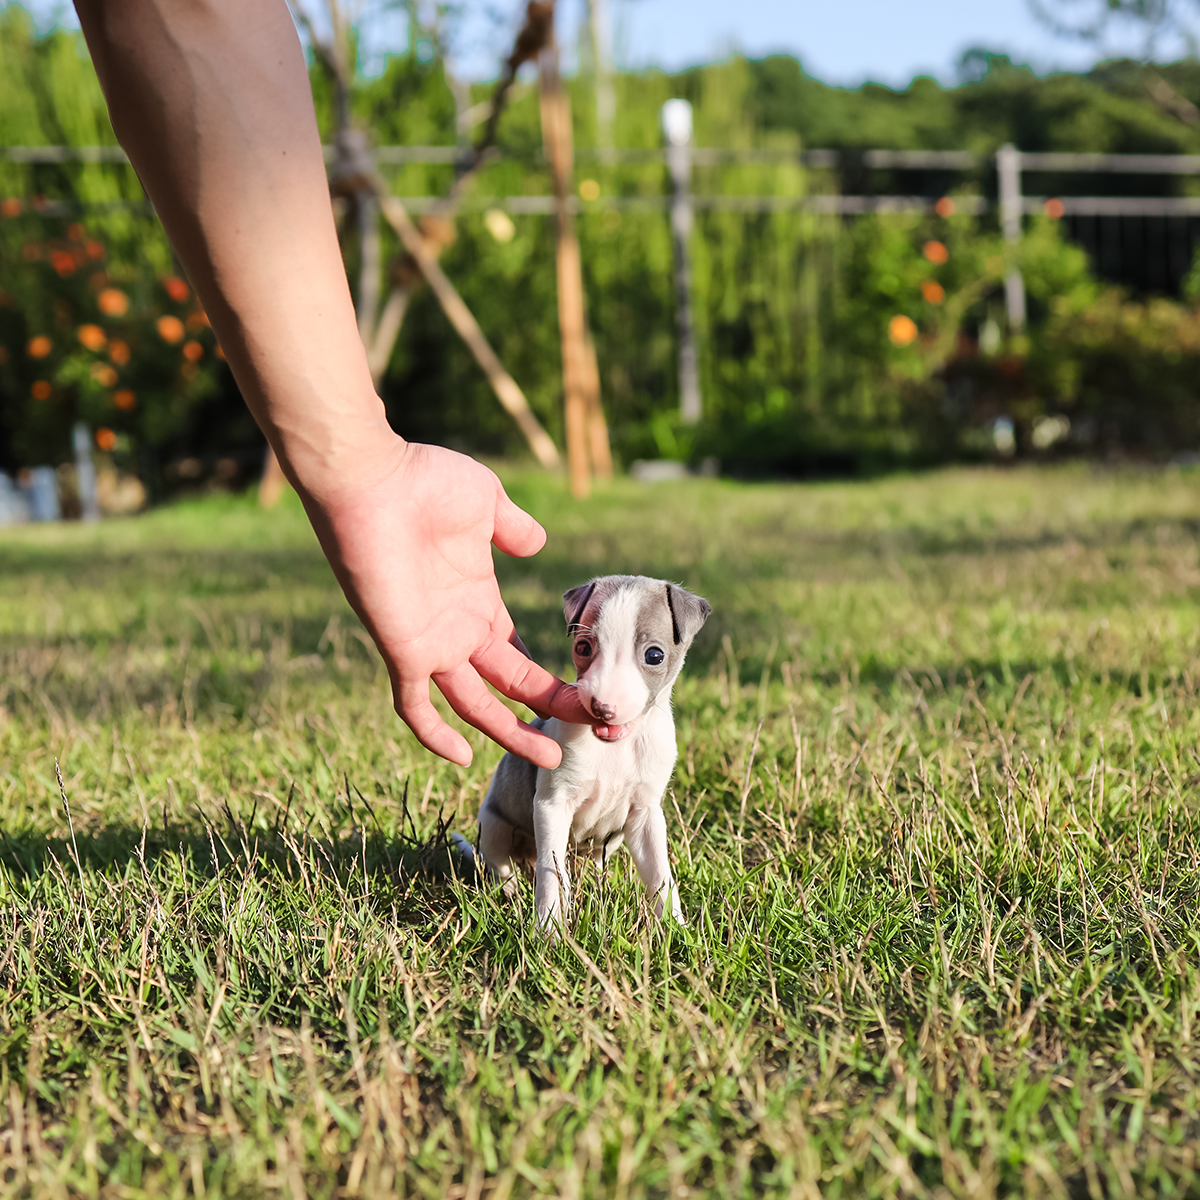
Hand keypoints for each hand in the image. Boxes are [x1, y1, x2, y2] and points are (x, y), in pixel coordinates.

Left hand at [299, 436, 589, 767]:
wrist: (369, 480)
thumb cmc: (424, 481)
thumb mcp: (486, 501)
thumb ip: (513, 527)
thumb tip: (537, 544)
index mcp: (477, 601)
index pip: (516, 653)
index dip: (546, 676)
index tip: (584, 692)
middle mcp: (457, 630)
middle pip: (508, 684)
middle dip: (547, 708)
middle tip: (588, 727)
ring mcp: (432, 643)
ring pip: (473, 704)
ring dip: (511, 732)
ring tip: (549, 759)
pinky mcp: (404, 649)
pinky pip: (414, 705)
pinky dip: (433, 734)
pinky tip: (462, 758)